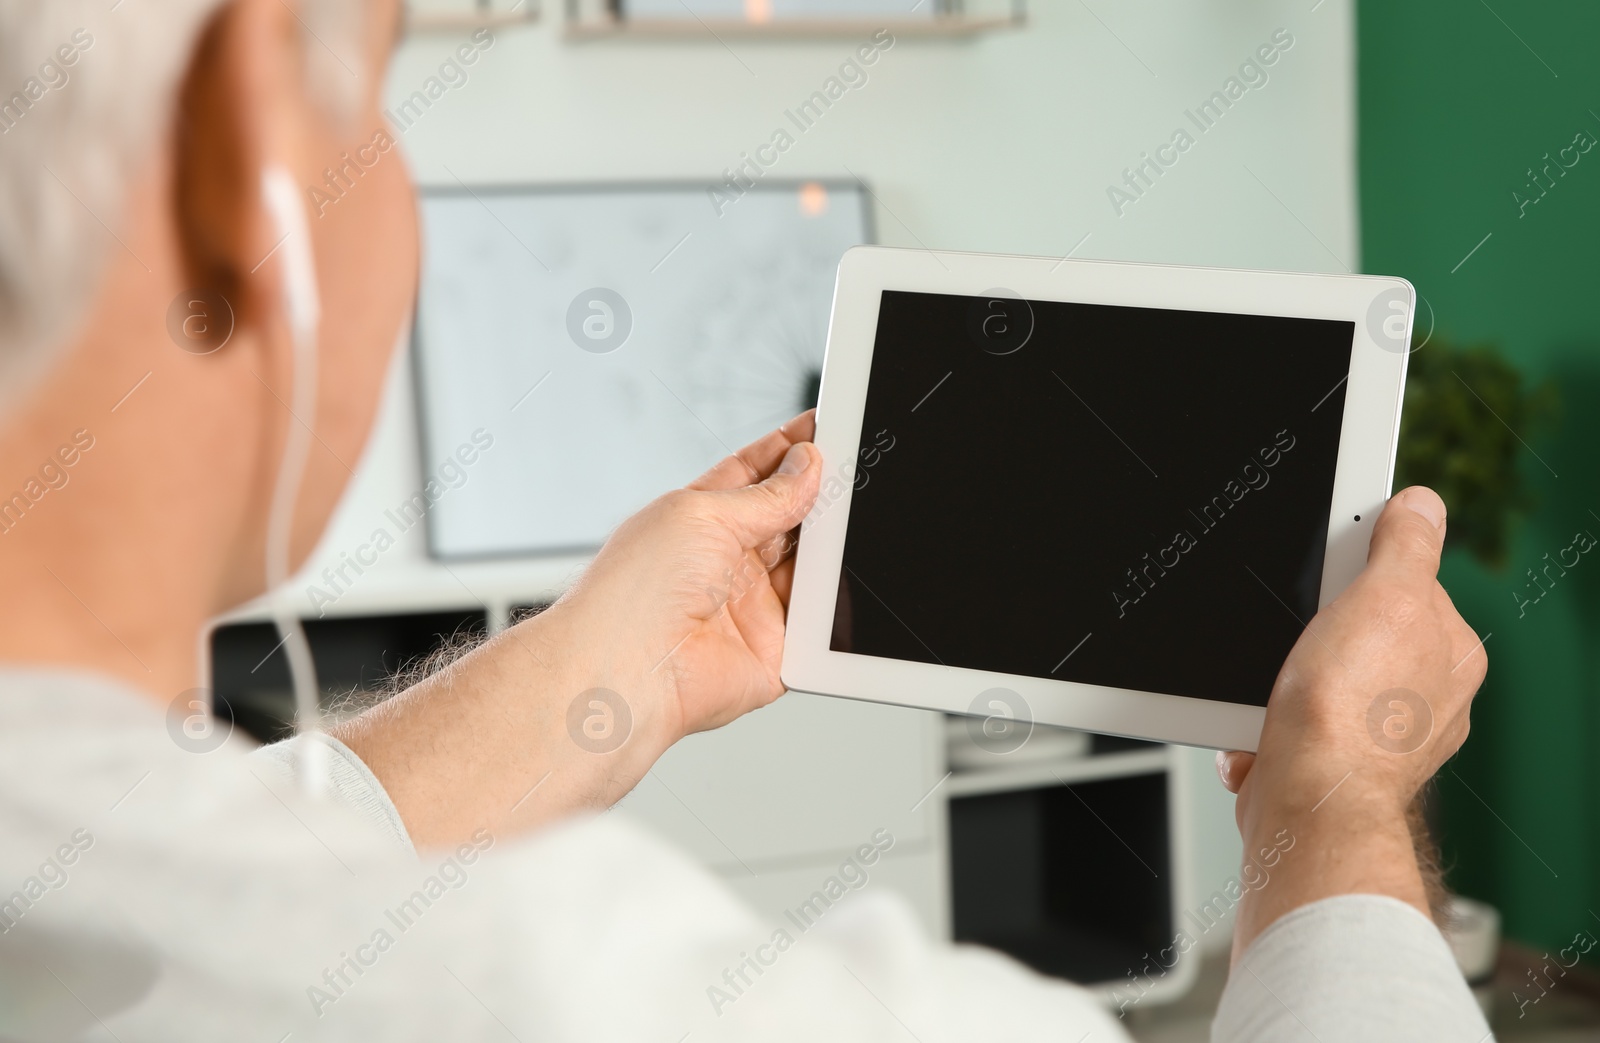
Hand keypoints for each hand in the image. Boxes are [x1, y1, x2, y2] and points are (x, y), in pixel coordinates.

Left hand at [337, 413, 823, 846]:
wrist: (627, 672)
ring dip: (834, 548)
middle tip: (855, 473)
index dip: (792, 449)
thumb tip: (808, 464)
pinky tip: (847, 580)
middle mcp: (728, 561)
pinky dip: (839, 604)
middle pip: (792, 518)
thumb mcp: (702, 514)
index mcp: (701, 518)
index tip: (827, 428)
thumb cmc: (634, 594)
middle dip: (823, 496)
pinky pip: (823, 625)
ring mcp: (753, 606)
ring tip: (854, 524)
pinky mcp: (776, 651)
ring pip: (814, 567)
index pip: (756, 473)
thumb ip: (765, 494)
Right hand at [1215, 486, 1486, 959]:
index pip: (1410, 585)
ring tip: (1279, 689)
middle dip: (1317, 631)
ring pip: (1319, 681)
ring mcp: (1378, 740)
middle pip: (1360, 631)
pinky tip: (1266, 728)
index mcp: (1451, 657)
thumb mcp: (1386, 598)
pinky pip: (1288, 727)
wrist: (1305, 804)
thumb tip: (1422, 505)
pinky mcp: (1331, 767)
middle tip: (1299, 634)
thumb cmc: (1346, 715)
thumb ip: (1409, 546)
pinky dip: (1267, 726)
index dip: (1363, 573)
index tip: (1333, 575)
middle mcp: (1425, 703)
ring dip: (1285, 681)